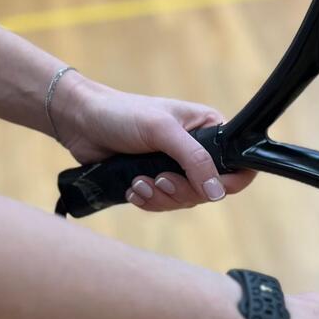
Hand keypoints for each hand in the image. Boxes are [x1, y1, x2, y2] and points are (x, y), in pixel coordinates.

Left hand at [50, 75, 255, 211]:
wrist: (81, 121)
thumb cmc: (122, 114)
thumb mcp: (162, 131)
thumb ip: (194, 159)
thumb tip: (217, 192)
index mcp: (209, 129)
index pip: (237, 166)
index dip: (226, 183)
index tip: (204, 188)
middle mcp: (197, 150)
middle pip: (209, 191)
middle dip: (181, 191)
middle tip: (159, 179)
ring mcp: (176, 167)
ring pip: (185, 201)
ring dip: (160, 197)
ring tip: (138, 181)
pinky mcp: (155, 181)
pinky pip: (163, 205)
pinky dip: (148, 201)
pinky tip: (132, 187)